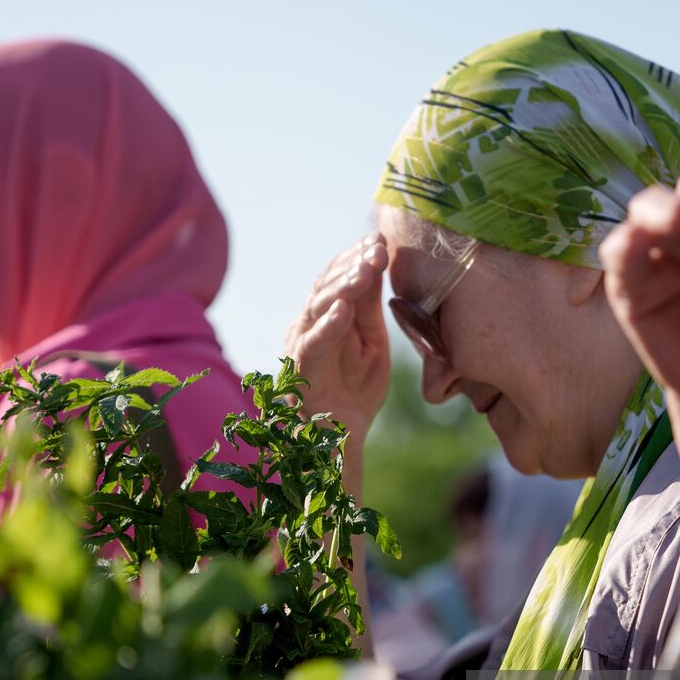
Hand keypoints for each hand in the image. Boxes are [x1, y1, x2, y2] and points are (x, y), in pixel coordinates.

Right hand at [284, 233, 390, 441]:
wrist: (342, 441)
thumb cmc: (355, 390)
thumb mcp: (372, 341)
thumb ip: (370, 306)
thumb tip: (377, 257)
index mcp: (322, 317)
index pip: (334, 278)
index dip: (354, 256)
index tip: (379, 238)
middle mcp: (305, 327)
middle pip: (323, 288)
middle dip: (351, 265)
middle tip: (376, 248)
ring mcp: (299, 349)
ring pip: (315, 310)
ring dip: (341, 288)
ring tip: (364, 271)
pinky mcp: (300, 375)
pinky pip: (311, 347)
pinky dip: (327, 327)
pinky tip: (344, 310)